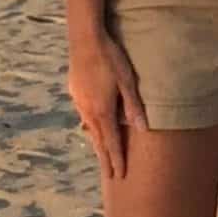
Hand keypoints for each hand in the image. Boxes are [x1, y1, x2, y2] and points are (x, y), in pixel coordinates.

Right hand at [66, 30, 149, 178]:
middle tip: (110, 176)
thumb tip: (143, 129)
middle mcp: (89, 112)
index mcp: (103, 112)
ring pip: (89, 129)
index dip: (117, 159)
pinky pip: (84, 117)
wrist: (85, 40)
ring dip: (97, 144)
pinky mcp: (75, 93)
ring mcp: (79, 103)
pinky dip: (90, 128)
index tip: (121, 175)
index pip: (112, 142)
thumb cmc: (110, 58)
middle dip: (106, 159)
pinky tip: (91, 127)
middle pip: (98, 141)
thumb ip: (133, 106)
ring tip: (102, 156)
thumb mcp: (127, 81)